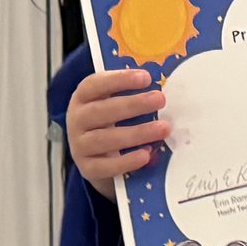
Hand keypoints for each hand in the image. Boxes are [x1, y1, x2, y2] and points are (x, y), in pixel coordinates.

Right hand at [67, 67, 169, 195]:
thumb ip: (133, 95)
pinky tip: (146, 155)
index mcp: (83, 98)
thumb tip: (168, 86)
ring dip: (136, 133)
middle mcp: (77, 120)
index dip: (119, 79)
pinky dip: (126, 161)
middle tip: (160, 99)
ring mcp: (79, 145)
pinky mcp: (87, 168)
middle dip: (133, 105)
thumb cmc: (111, 123)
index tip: (146, 77)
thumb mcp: (116, 106)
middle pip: (101, 110)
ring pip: (104, 139)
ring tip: (164, 129)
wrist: (97, 159)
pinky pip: (105, 166)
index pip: (95, 84)